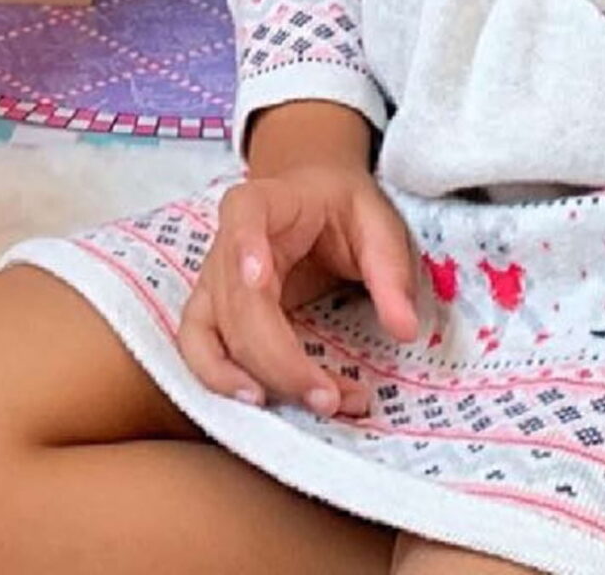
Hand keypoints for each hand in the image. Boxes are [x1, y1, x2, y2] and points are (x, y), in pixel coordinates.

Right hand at [176, 161, 417, 415]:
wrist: (314, 201)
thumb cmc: (342, 210)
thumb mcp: (378, 226)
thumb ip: (391, 274)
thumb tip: (404, 329)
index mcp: (266, 203)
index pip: (244, 214)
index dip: (245, 246)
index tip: (259, 278)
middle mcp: (228, 240)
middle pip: (237, 301)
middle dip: (282, 358)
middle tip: (335, 396)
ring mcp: (215, 279)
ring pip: (217, 333)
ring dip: (261, 375)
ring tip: (310, 402)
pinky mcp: (215, 311)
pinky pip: (200, 346)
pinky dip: (220, 378)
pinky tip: (261, 401)